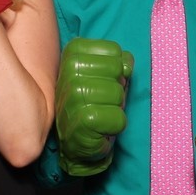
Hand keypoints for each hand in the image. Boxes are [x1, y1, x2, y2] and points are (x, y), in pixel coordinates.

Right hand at [55, 38, 133, 175]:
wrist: (78, 144)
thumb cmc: (95, 105)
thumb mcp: (108, 77)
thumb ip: (119, 62)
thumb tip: (127, 65)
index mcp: (72, 55)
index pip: (113, 50)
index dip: (117, 67)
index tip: (103, 81)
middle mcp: (68, 71)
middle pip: (117, 69)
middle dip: (118, 88)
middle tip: (102, 101)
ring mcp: (74, 94)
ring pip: (118, 93)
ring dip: (117, 107)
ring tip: (101, 113)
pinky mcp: (85, 119)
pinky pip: (119, 116)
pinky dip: (117, 125)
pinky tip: (101, 128)